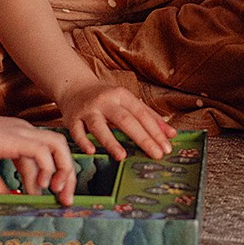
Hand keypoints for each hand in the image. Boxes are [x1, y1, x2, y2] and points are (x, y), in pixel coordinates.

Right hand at [0, 109, 75, 204]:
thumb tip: (10, 199)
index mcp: (17, 136)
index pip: (46, 155)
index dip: (50, 177)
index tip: (48, 197)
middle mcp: (24, 131)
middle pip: (60, 148)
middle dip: (66, 174)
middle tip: (64, 199)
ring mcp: (21, 132)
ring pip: (59, 146)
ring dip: (63, 169)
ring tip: (56, 191)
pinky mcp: (15, 138)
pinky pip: (43, 151)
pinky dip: (47, 169)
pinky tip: (38, 186)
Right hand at [57, 77, 173, 160]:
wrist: (75, 87)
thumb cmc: (107, 99)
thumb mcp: (128, 102)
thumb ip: (149, 116)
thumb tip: (172, 134)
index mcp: (122, 96)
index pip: (142, 114)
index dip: (155, 131)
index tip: (166, 147)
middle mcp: (105, 102)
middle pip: (125, 120)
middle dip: (142, 138)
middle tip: (156, 155)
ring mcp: (88, 110)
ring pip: (99, 126)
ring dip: (111, 141)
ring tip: (122, 157)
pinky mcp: (72, 119)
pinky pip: (76, 131)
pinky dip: (83, 141)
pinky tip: (91, 151)